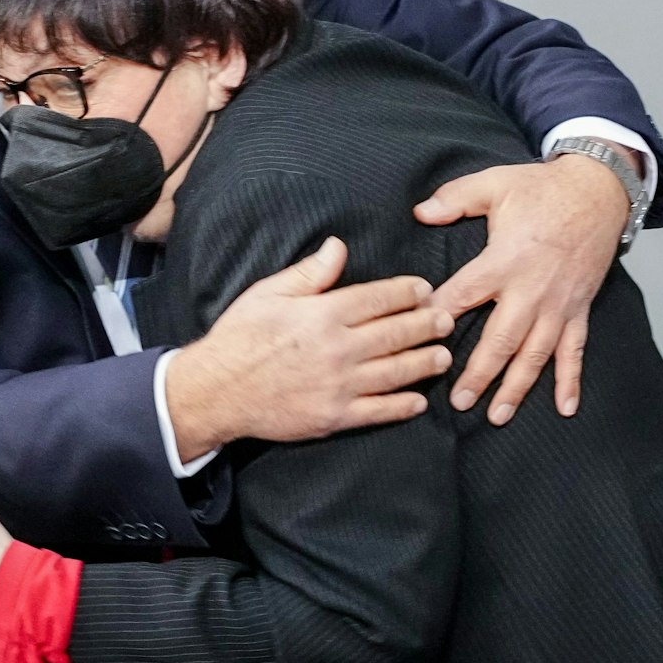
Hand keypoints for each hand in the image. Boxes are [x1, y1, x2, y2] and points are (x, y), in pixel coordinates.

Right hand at [168, 236, 454, 451]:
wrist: (216, 391)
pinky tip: (419, 401)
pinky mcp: (334, 416)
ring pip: (396, 372)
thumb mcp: (269, 293)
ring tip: (443, 356)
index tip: (425, 289)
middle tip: (447, 319)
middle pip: (396, 334)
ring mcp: (339, 385)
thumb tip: (339, 246)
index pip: (379, 298)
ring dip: (424, 363)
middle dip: (427, 325)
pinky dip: (403, 406)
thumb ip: (309, 273)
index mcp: (323, 314)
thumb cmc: (240, 337)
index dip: (408, 292)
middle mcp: (338, 348)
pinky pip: (378, 411)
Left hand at [415, 152, 630, 424]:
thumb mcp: (495, 183)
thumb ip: (455, 198)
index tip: (416, 340)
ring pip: (535, 354)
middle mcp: (531, 290)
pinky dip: (570, 381)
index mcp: (504, 260)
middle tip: (459, 402)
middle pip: (500, 340)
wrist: (598, 191)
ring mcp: (558, 304)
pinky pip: (575, 351)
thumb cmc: (543, 189)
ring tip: (498, 415)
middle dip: (479, 374)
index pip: (462, 295)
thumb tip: (419, 212)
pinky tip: (564, 408)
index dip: (438, 317)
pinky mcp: (579, 309)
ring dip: (517, 387)